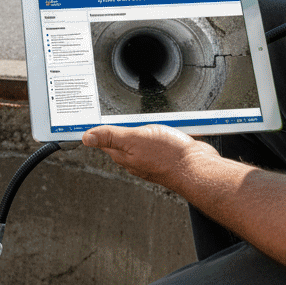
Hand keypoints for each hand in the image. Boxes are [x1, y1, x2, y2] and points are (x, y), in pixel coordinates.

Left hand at [82, 124, 219, 191]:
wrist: (199, 168)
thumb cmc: (170, 156)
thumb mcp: (134, 139)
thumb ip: (111, 136)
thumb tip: (86, 137)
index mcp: (123, 155)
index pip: (103, 141)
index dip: (96, 130)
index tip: (90, 122)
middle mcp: (135, 158)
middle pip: (120, 140)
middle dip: (118, 127)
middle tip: (114, 116)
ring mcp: (151, 157)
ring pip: (140, 139)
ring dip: (140, 129)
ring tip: (140, 121)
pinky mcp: (167, 153)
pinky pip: (158, 140)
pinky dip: (158, 132)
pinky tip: (163, 128)